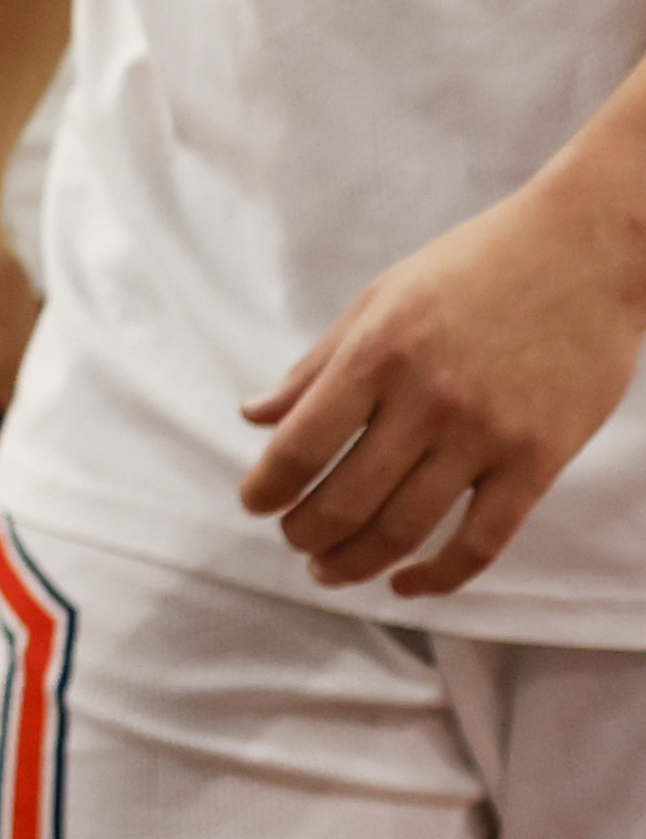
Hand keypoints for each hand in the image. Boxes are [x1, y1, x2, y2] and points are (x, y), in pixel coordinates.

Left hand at [238, 176, 645, 598]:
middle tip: (294, 543)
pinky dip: (439, 576)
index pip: (299, 446)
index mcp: (375, 355)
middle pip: (346, 500)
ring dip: (357, 562)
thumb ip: (316, 366)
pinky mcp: (539, 461)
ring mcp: (486, 436)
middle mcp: (425, 401)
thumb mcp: (379, 300)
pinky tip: (407, 584)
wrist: (585, 253)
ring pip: (406, 529)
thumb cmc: (472, 269)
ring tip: (333, 570)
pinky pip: (482, 541)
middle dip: (306, 534)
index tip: (255, 505)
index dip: (266, 489)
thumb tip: (254, 415)